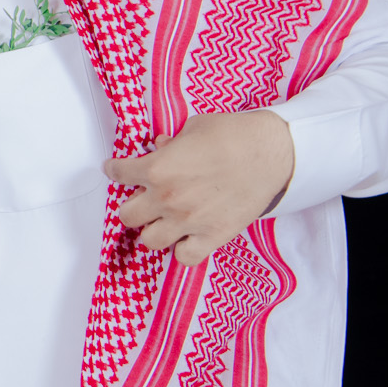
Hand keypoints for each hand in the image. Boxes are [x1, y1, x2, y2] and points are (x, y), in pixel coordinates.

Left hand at [103, 110, 294, 265]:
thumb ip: (170, 143)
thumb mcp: (193, 129)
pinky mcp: (213, 235)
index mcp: (156, 168)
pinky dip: (182, 250)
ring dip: (153, 230)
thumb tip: (160, 146)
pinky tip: (186, 239)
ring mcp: (188, 221)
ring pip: (150, 240)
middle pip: (127, 216)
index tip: (115, 169)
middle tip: (143, 200)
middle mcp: (167, 198)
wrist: (272, 151)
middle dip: (132, 206)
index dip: (115, 170)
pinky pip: (185, 257)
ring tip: (162, 222)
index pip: (118, 174)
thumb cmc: (234, 134)